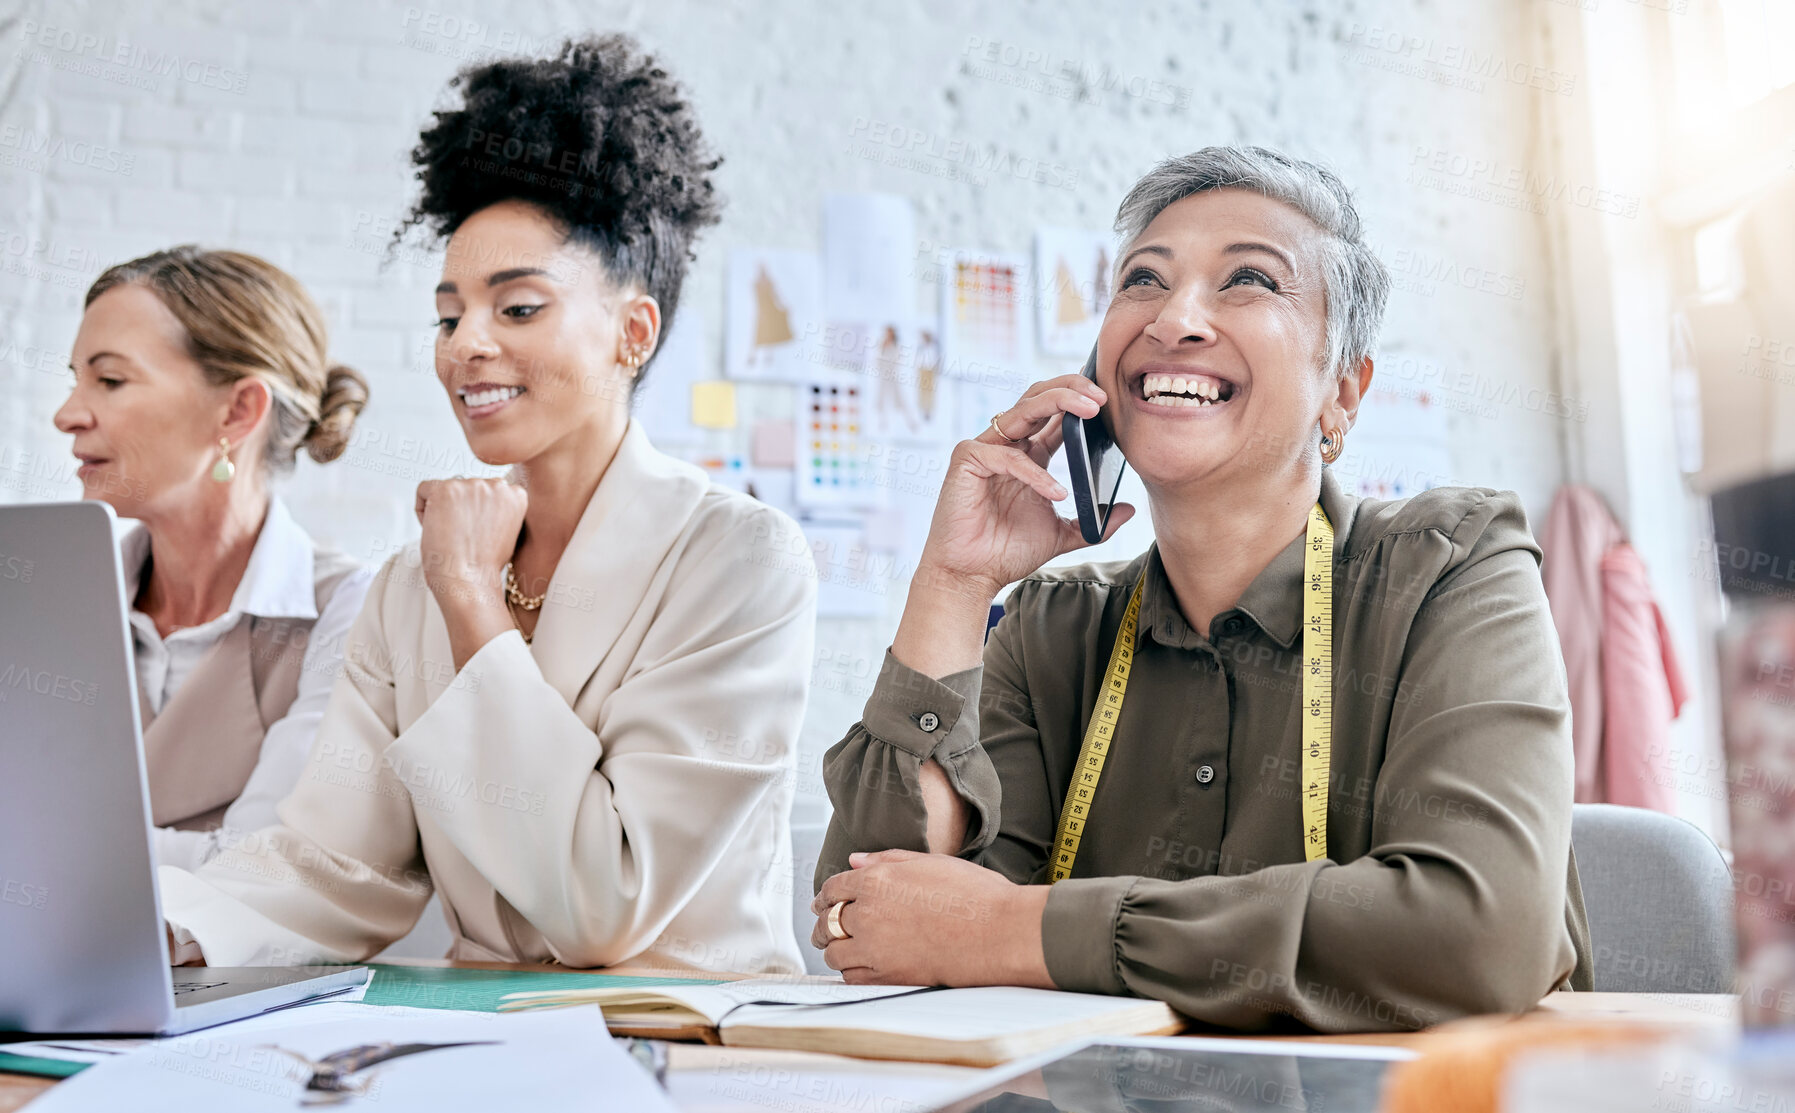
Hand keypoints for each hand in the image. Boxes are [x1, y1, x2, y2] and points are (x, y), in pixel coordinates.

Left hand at [414, 478, 527, 610]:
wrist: (470, 582)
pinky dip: (422, 510)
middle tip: (462, 538)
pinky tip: (434, 529)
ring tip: (451, 536)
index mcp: (515, 494)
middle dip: (459, 511)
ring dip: (442, 511)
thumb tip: (478, 503)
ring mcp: (472, 485)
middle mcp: (497, 485)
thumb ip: (497, 510)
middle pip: (465, 489)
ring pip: (445, 490)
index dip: (477, 515)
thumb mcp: (505, 533)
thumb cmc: (484, 566)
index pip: (486, 492)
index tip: (477, 535)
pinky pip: (424, 489)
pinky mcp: (446, 489)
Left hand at [810, 849, 1053, 986]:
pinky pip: (850, 976)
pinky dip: (848, 971)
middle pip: (827, 921)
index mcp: (877, 880)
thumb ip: (887, 860)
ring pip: (833, 952)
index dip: (824, 896)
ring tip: (839, 948)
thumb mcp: (930, 862)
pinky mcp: (886, 975)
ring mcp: (875, 946)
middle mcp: (868, 912)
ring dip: (833, 949)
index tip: (823, 902)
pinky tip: (857, 966)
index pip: (833, 888)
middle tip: (825, 928)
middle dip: (824, 923)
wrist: (998, 932)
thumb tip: (855, 861)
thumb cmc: (974, 894)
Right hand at [891, 375, 1136, 676]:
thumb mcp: (1062, 534)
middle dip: (1071, 388)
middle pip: (1038, 399)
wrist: (971, 576)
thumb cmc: (1006, 552)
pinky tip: (1057, 491)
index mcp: (1028, 455)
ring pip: (1023, 410)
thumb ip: (1093, 522)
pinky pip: (1008, 457)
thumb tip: (1129, 509)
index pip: (1054, 414)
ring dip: (1058, 403)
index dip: (1079, 400)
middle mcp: (1007, 445)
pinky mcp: (967, 459)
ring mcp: (985, 448)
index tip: (1108, 400)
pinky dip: (1035, 473)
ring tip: (1090, 410)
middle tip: (1102, 396)